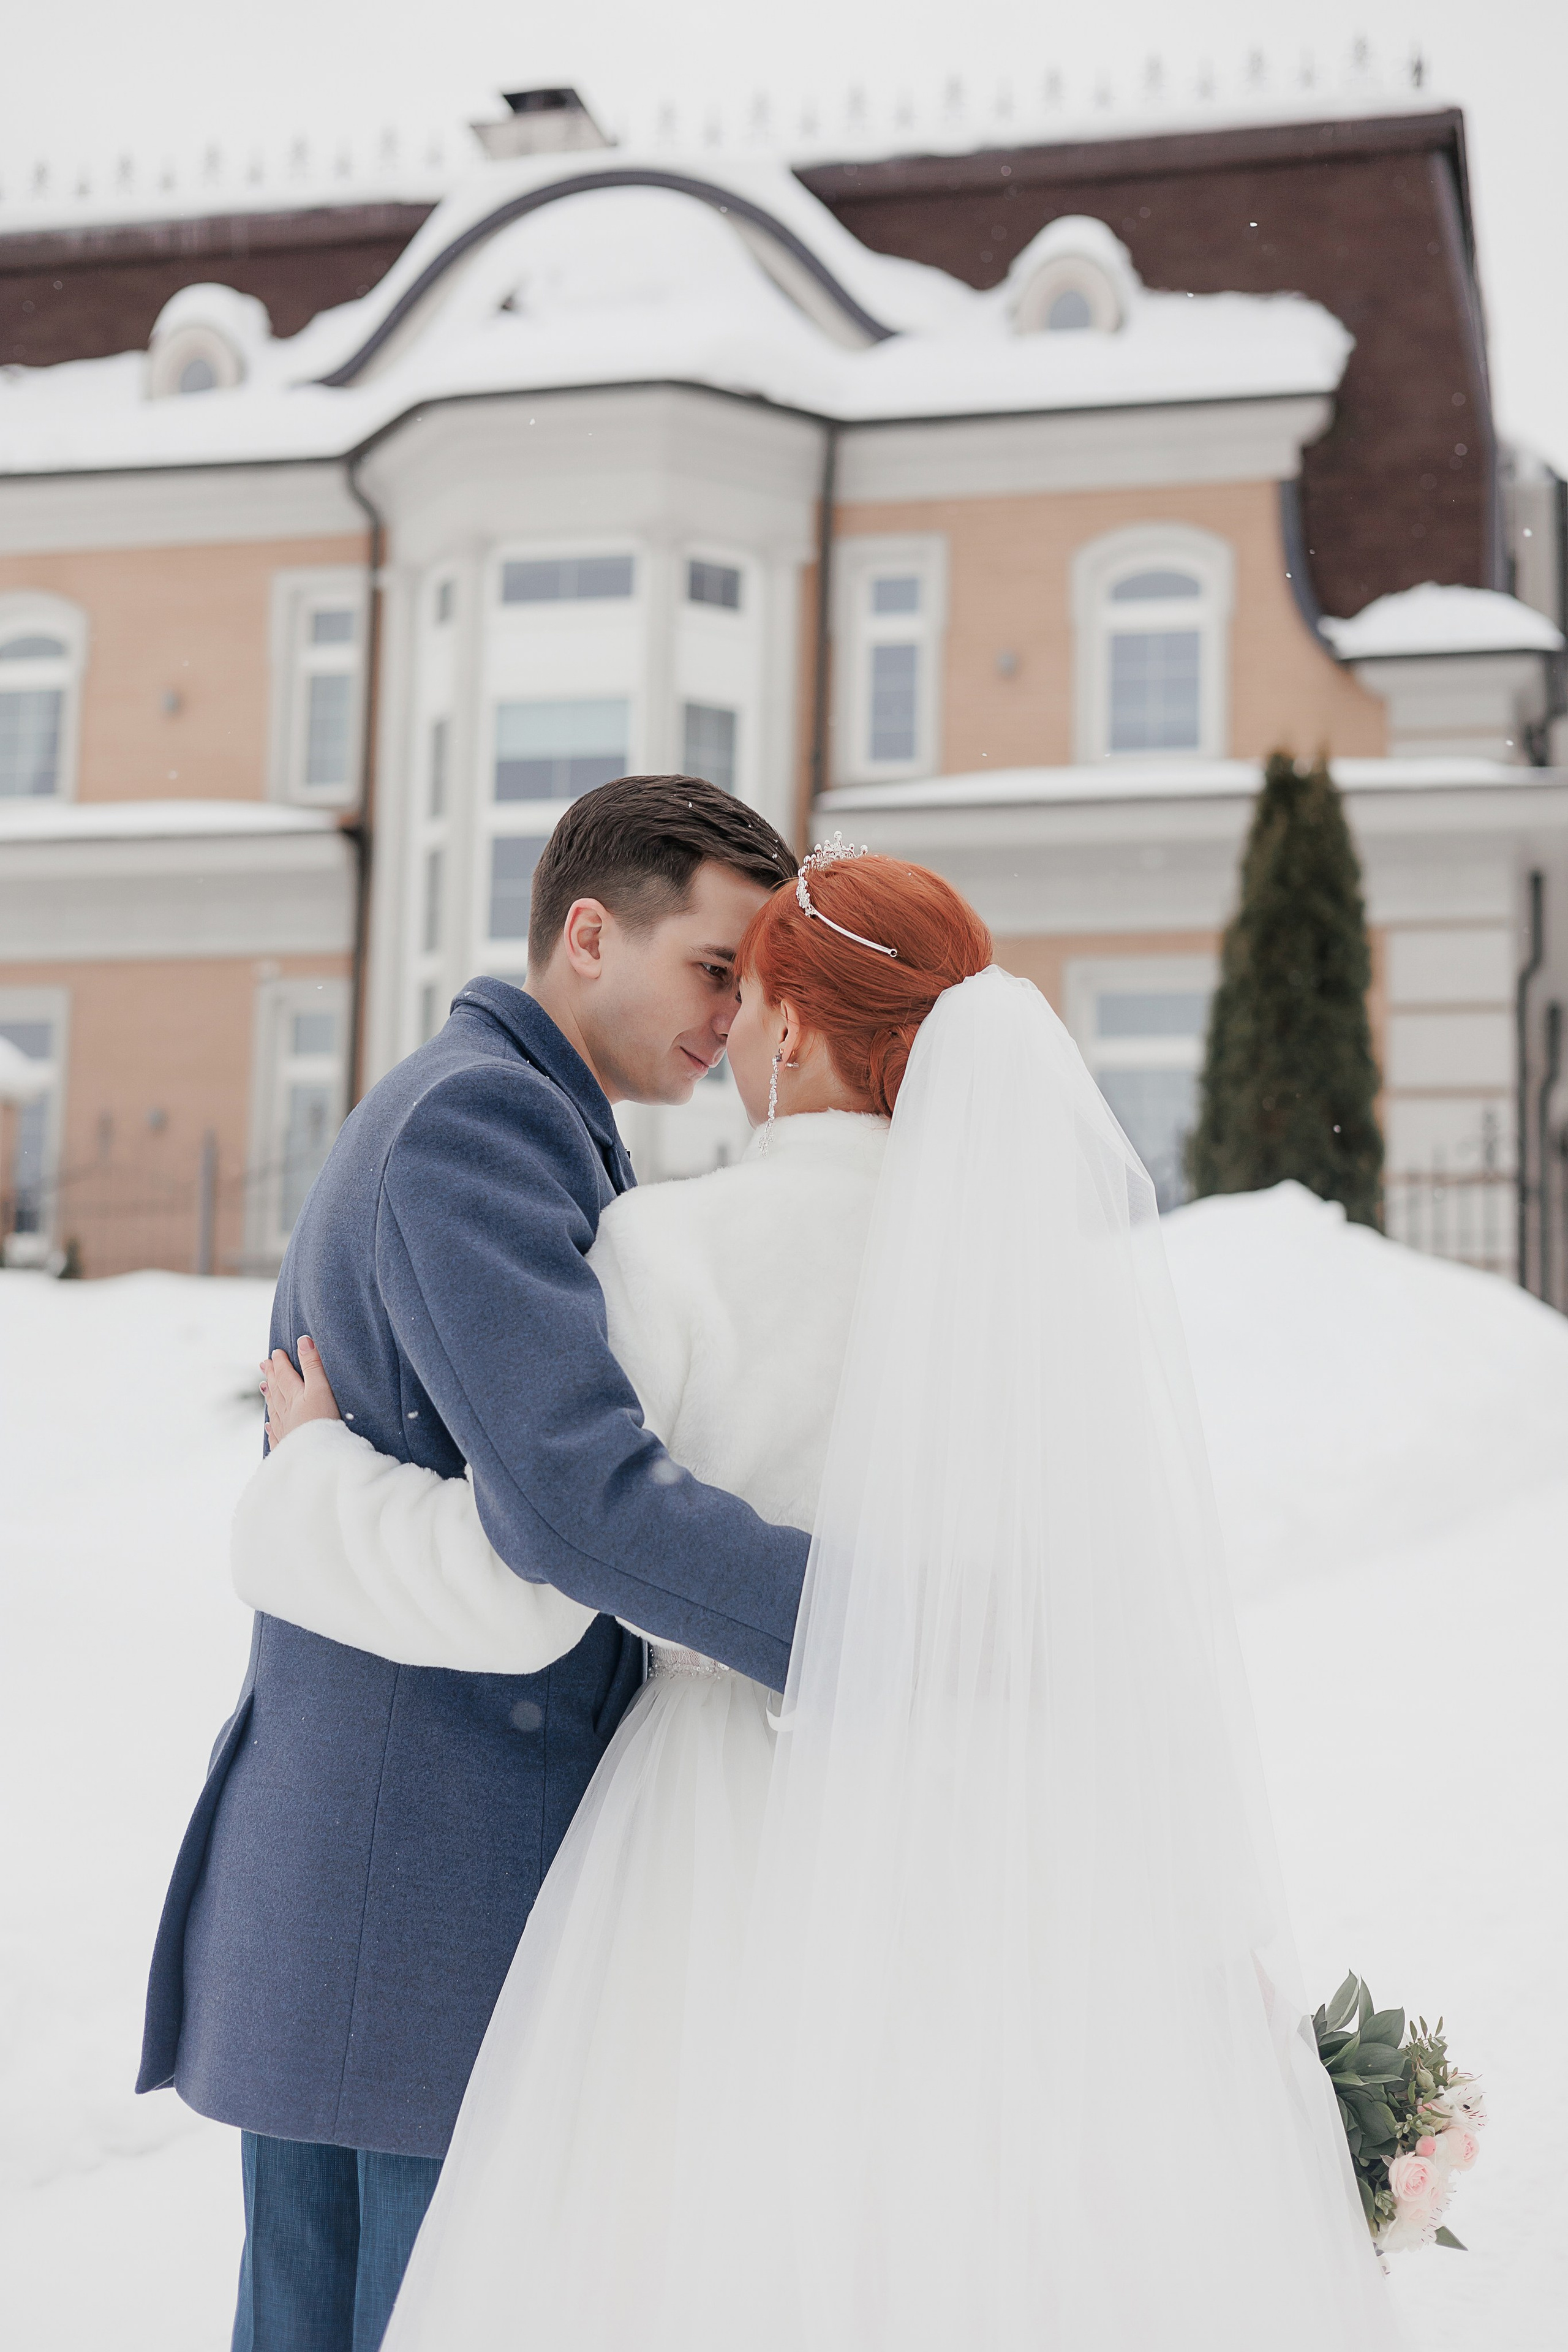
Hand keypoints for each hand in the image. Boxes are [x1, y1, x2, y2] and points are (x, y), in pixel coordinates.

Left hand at [259, 1336, 342, 1450]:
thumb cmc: (324, 1423)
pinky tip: (268, 1426)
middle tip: (264, 1364)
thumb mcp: (322, 1389)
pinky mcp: (288, 1449)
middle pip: (277, 1391)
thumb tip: (303, 1341)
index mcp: (295, 1397)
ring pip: (274, 1411)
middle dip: (272, 1376)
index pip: (286, 1376)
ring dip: (269, 1397)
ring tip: (263, 1387)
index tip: (275, 1353)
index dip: (281, 1363)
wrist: (318, 1459)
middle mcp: (286, 1414)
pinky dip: (271, 1428)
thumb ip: (314, 1366)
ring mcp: (285, 1432)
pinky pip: (275, 1435)